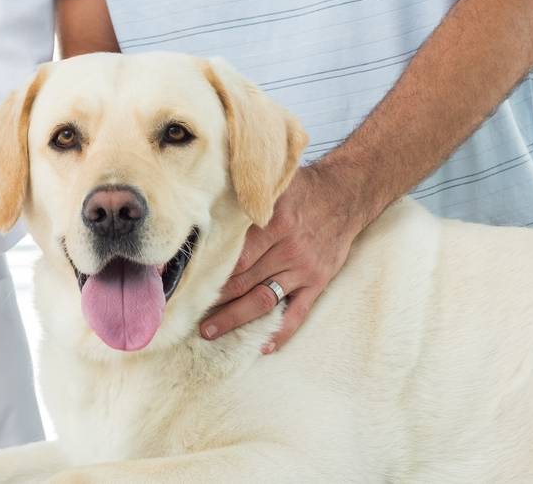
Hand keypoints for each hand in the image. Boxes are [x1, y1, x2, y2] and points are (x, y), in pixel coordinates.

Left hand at [200, 163, 362, 353]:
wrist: (345, 197)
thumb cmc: (302, 190)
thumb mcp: (276, 184)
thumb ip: (247, 194)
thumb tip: (210, 197)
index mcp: (274, 223)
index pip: (236, 255)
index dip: (211, 271)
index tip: (187, 283)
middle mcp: (288, 249)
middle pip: (244, 280)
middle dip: (215, 299)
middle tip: (189, 312)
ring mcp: (303, 269)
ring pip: (263, 300)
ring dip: (235, 318)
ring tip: (210, 332)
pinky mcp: (317, 283)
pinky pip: (298, 313)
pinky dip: (281, 332)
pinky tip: (263, 347)